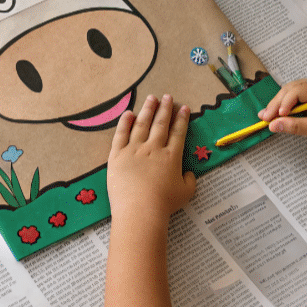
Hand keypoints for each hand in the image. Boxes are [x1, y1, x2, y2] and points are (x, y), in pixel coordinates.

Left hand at [106, 94, 195, 223]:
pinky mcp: (117, 155)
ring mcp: (134, 149)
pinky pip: (120, 134)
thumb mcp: (186, 193)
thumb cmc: (164, 204)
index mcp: (171, 156)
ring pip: (141, 124)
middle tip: (168, 97)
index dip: (182, 119)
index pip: (178, 133)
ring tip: (151, 98)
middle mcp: (153, 148)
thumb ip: (189, 180)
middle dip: (165, 109)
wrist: (139, 209)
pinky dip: (124, 123)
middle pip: (160, 124)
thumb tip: (188, 172)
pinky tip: (128, 114)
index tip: (184, 108)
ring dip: (147, 110)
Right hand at [257, 78, 306, 148]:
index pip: (296, 90)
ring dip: (279, 104)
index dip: (283, 103)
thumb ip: (297, 127)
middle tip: (263, 118)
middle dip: (276, 103)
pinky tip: (279, 116)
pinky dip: (287, 107)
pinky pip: (298, 99)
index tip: (273, 118)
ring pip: (292, 93)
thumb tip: (273, 125)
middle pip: (290, 89)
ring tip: (266, 117)